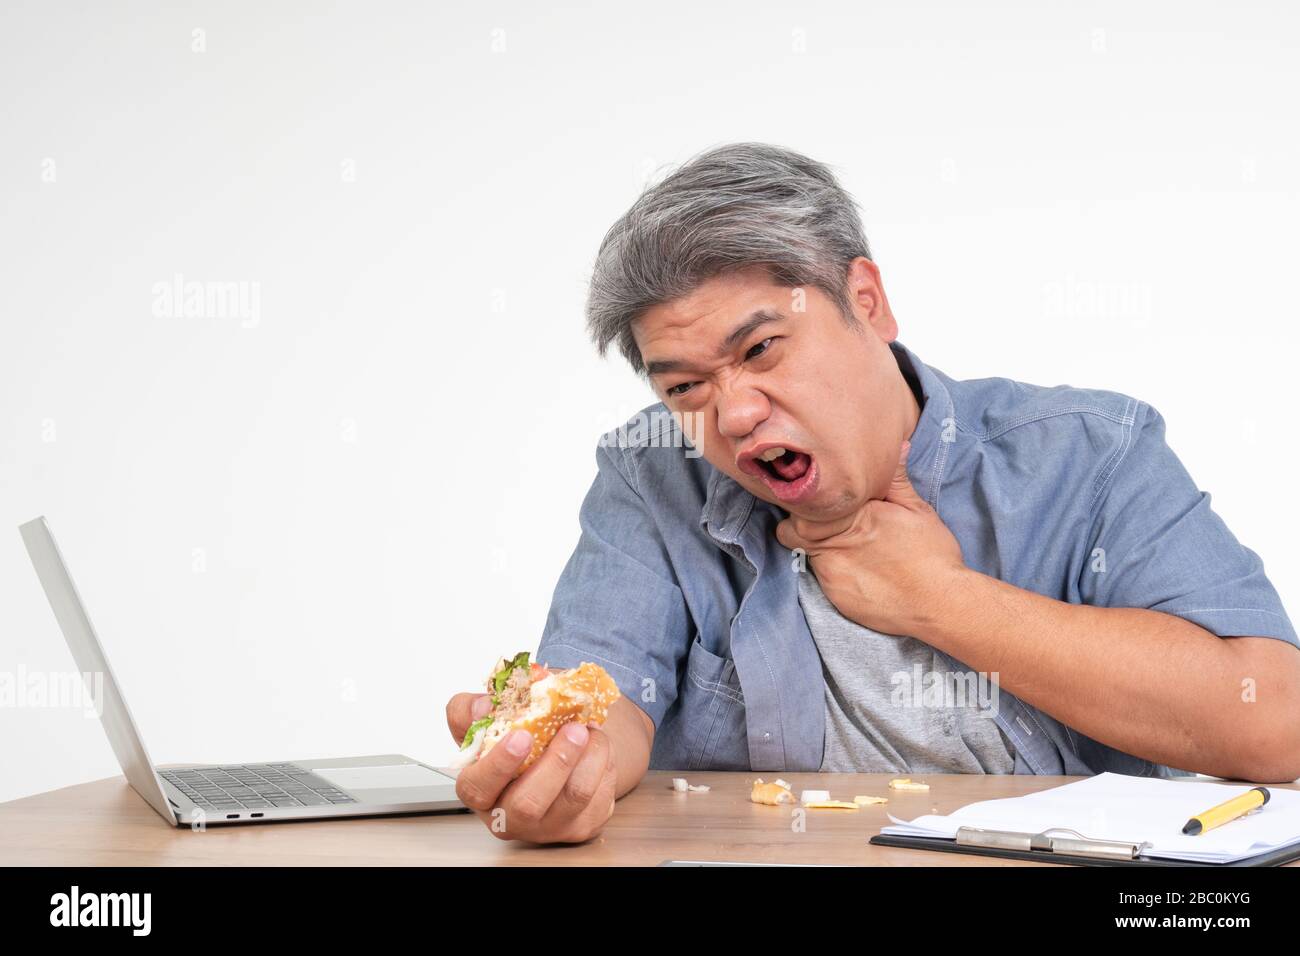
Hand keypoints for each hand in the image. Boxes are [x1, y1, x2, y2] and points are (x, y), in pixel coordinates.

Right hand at [444, 690, 616, 843]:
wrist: (556, 753)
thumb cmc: (515, 738)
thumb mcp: (488, 720)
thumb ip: (473, 708)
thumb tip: (483, 707)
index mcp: (480, 791)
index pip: (477, 788)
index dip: (498, 764)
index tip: (522, 735)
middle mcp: (510, 818)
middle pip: (529, 804)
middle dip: (556, 762)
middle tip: (574, 729)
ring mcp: (548, 827)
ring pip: (574, 797)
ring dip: (590, 755)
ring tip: (590, 728)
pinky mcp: (582, 827)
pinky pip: (600, 796)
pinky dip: (604, 762)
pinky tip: (597, 746)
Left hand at [775, 440, 968, 636]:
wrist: (940, 604)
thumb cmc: (932, 554)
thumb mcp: (917, 510)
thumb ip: (896, 480)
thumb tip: (896, 446)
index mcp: (852, 516)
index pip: (803, 504)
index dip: (807, 501)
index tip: (819, 498)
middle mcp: (833, 544)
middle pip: (792, 529)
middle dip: (803, 523)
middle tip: (825, 522)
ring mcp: (831, 573)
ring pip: (806, 553)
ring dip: (820, 547)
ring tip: (848, 546)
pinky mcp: (836, 597)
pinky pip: (821, 578)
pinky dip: (833, 570)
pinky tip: (859, 570)